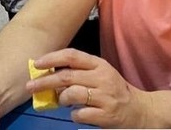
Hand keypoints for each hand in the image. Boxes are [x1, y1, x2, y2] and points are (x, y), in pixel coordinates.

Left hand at [26, 49, 149, 128]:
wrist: (140, 111)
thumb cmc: (114, 91)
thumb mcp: (100, 75)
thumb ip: (79, 73)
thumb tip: (49, 75)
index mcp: (99, 65)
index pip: (72, 56)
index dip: (52, 58)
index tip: (36, 64)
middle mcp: (102, 78)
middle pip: (66, 77)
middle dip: (44, 82)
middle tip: (30, 87)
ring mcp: (105, 97)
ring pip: (71, 95)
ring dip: (61, 99)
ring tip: (63, 102)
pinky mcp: (106, 115)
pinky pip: (80, 114)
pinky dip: (74, 115)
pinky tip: (78, 114)